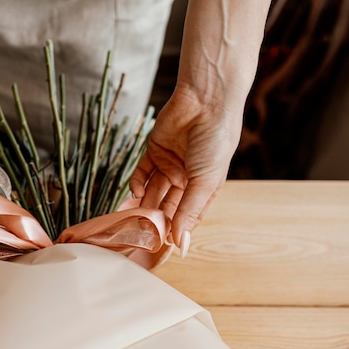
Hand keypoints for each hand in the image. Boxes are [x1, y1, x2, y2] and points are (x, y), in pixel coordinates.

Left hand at [129, 85, 241, 255]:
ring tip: (134, 217)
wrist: (205, 102)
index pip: (187, 217)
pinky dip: (137, 183)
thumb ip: (189, 212)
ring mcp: (169, 165)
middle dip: (156, 219)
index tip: (162, 247)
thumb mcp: (204, 181)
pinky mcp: (154, 151)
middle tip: (143, 234)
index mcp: (204, 188)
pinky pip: (142, 172)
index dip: (176, 231)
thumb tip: (182, 243)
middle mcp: (186, 179)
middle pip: (167, 206)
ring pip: (152, 192)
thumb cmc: (214, 142)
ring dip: (144, 205)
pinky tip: (136, 192)